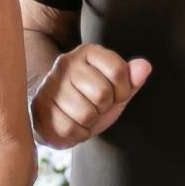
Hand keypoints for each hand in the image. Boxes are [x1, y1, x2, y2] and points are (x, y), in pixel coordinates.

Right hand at [31, 44, 151, 148]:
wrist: (56, 112)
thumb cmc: (90, 98)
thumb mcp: (116, 88)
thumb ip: (131, 79)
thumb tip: (145, 66)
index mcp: (88, 52)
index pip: (118, 72)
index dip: (123, 92)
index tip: (115, 95)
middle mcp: (67, 63)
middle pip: (103, 94)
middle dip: (104, 108)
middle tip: (95, 106)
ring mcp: (51, 84)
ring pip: (86, 113)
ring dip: (90, 122)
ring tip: (82, 115)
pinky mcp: (39, 106)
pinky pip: (69, 129)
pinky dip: (76, 134)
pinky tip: (72, 124)